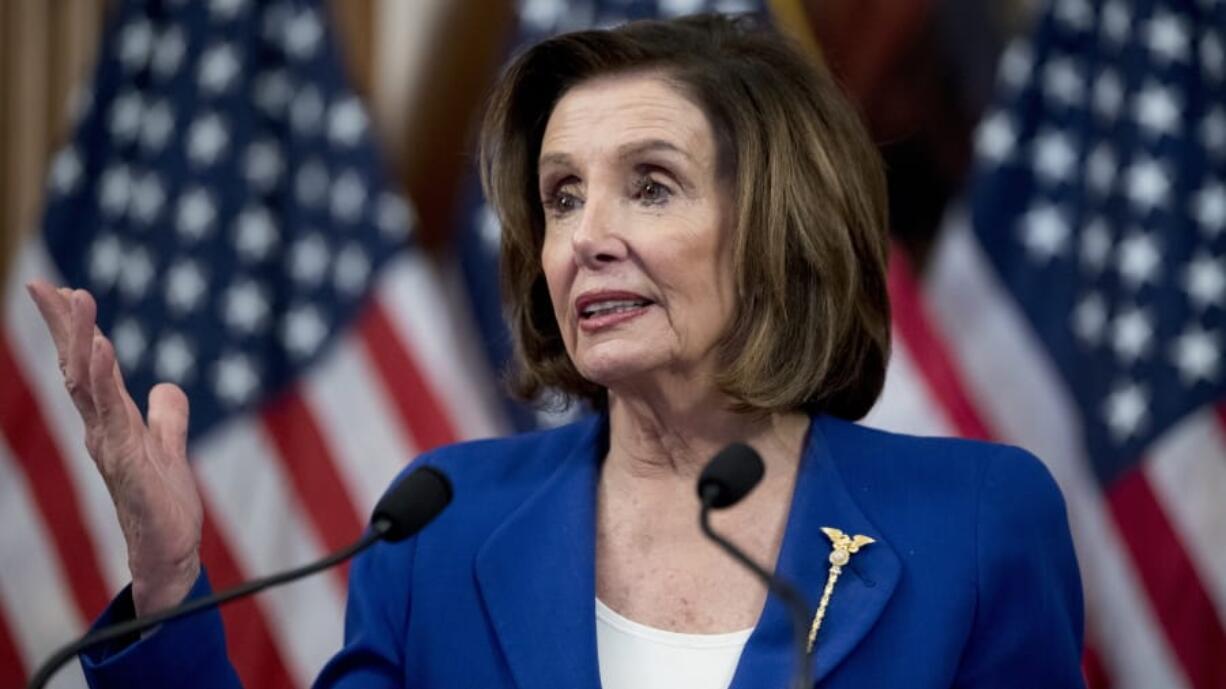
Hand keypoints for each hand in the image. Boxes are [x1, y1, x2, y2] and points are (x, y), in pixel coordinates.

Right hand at [27, 281, 202, 615]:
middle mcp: (102, 430)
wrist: (170, 553)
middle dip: (64, 326)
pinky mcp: (126, 463)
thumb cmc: (164, 505)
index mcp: (112, 421)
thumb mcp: (170, 449)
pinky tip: (100, 348)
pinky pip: (112, 415)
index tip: (59, 290)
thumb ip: (166, 418)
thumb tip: (166, 388)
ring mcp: (109, 446)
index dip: (74, 330)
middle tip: (48, 285)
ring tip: (77, 300)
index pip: (88, 367)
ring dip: (81, 340)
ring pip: (88, 385)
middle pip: (77, 369)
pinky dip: (103, 379)